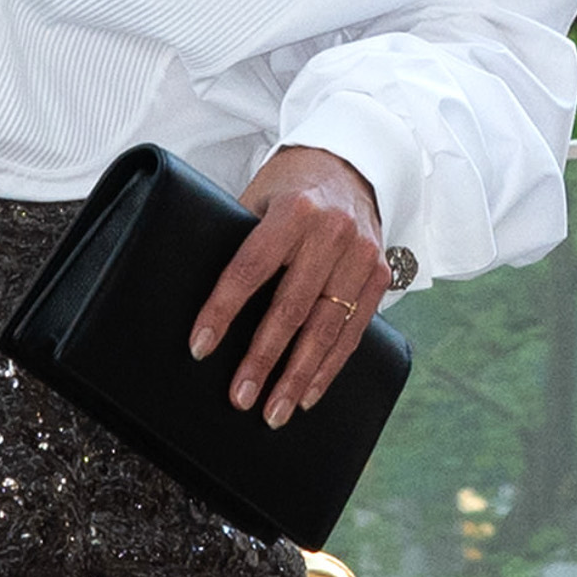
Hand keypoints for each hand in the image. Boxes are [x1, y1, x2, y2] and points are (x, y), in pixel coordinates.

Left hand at [186, 146, 388, 429]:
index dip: (222, 310)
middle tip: (239, 397)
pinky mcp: (379, 275)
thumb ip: (239, 239)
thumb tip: (196, 292)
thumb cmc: (290, 187)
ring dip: (298, 377)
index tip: (200, 346)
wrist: (351, 164)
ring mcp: (361, 256)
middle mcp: (332, 233)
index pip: (250, 269)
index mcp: (294, 211)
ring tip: (274, 412)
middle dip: (263, 360)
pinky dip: (329, 366)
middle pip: (291, 308)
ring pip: (326, 329)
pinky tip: (308, 394)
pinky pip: (354, 331)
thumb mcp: (258, 197)